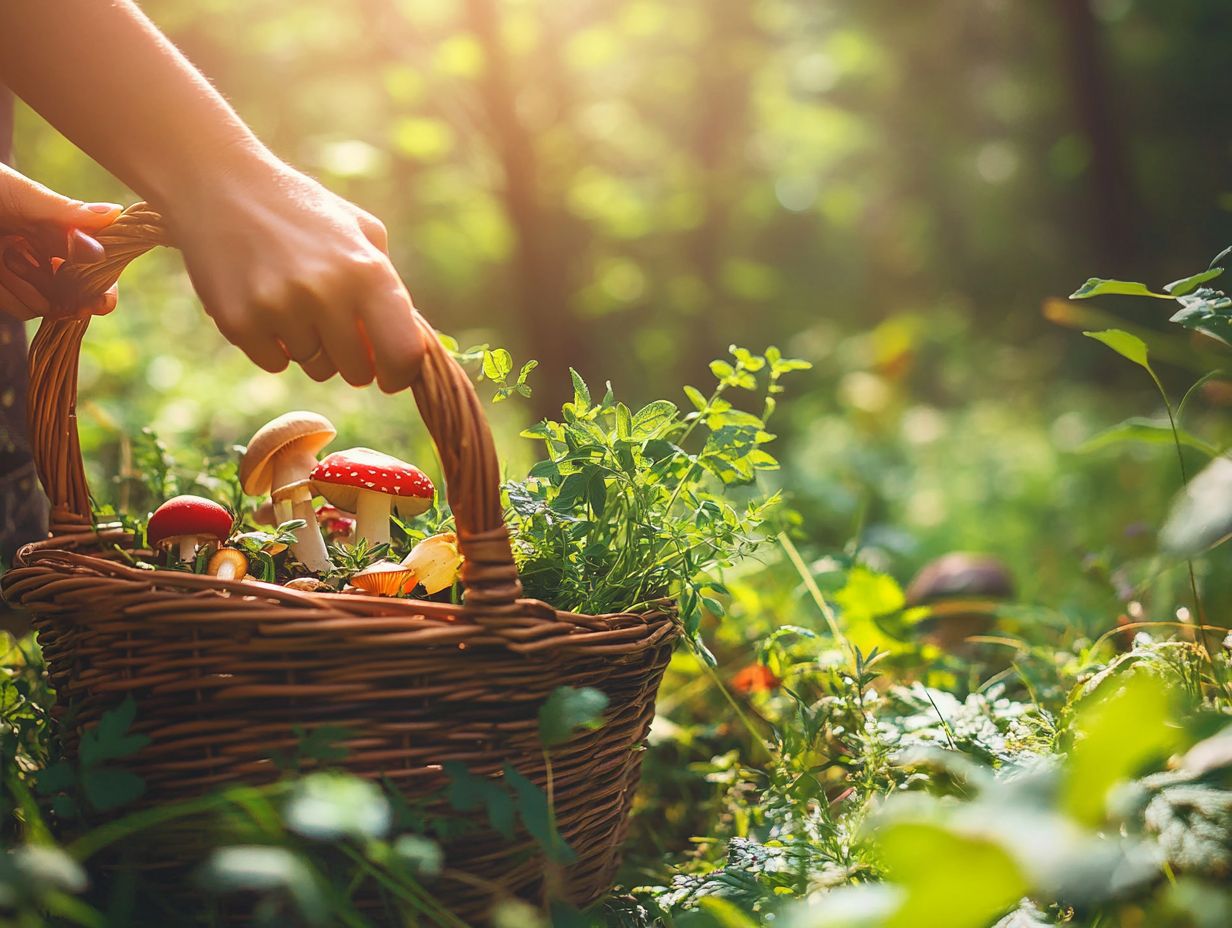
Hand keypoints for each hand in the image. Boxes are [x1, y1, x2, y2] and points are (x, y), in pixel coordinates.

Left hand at [0, 163, 121, 319]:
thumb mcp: (23, 194)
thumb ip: (66, 212)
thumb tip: (116, 215)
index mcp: (53, 226)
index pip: (94, 258)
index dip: (103, 281)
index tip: (103, 299)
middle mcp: (41, 251)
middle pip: (75, 289)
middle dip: (75, 294)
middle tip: (84, 304)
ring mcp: (20, 272)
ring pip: (47, 303)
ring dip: (32, 288)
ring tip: (7, 257)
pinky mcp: (1, 290)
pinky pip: (20, 307)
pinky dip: (12, 295)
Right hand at [165, 158, 424, 392]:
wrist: (220, 186)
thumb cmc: (304, 212)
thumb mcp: (363, 233)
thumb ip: (390, 290)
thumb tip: (407, 351)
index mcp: (367, 270)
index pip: (402, 353)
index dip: (400, 372)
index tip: (390, 376)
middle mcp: (326, 293)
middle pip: (357, 371)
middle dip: (352, 359)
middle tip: (335, 328)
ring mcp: (280, 310)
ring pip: (316, 368)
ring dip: (312, 347)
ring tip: (294, 300)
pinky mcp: (240, 323)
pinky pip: (275, 363)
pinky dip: (274, 344)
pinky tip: (265, 303)